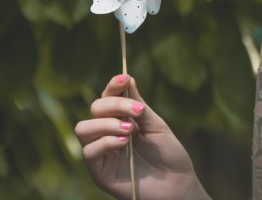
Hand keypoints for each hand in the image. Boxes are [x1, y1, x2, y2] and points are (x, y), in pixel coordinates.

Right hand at [75, 75, 209, 199]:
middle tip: (137, 112)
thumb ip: (138, 105)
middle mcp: (106, 135)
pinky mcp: (98, 172)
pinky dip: (105, 142)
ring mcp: (101, 154)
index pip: (107, 98)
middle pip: (93, 110)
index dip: (113, 86)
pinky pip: (88, 152)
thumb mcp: (155, 124)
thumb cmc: (168, 153)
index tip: (125, 78)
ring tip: (130, 129)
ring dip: (106, 123)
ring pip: (83, 128)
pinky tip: (124, 142)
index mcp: (120, 121)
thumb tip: (127, 78)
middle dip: (113, 105)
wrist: (177, 183)